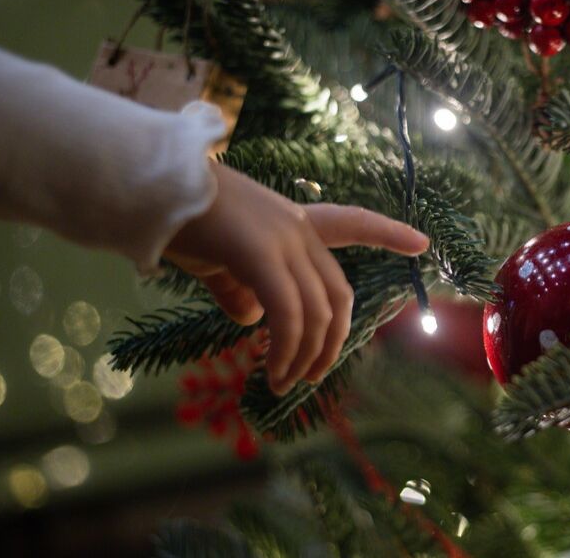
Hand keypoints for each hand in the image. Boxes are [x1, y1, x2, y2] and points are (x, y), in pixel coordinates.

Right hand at [164, 162, 429, 394]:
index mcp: (292, 221)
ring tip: (281, 383)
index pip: (351, 223)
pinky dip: (285, 348)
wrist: (147, 185)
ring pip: (316, 312)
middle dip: (332, 342)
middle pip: (337, 295)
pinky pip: (287, 314)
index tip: (422, 243)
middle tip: (309, 377)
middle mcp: (296, 228)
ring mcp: (281, 240)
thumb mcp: (215, 256)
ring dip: (304, 356)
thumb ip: (238, 287)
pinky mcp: (258, 254)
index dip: (388, 233)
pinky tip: (272, 371)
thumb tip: (254, 319)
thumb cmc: (175, 217)